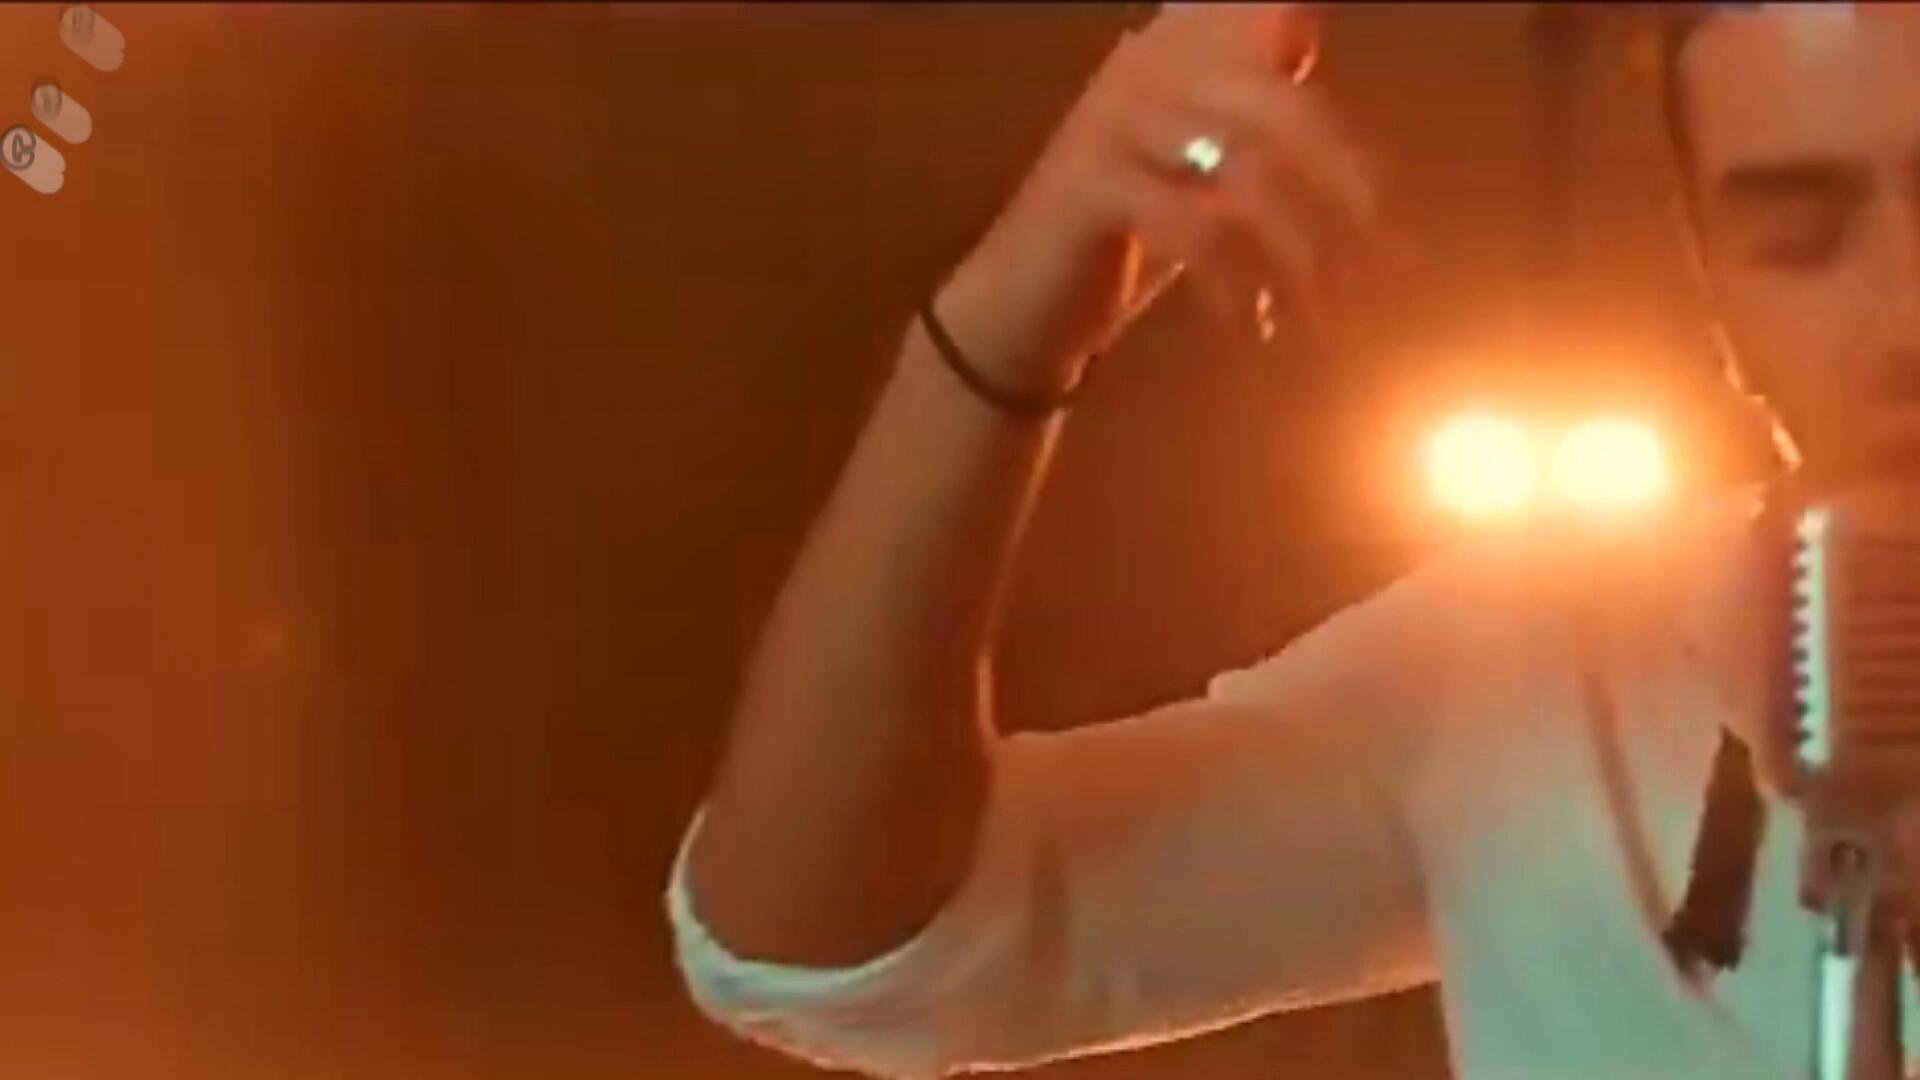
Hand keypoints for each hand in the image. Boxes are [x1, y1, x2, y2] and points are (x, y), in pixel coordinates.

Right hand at [938, 3, 1397, 394]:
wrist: (1016, 308)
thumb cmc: (1120, 242)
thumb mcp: (1198, 171)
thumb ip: (1251, 115)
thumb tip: (1307, 33)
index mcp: (1173, 50)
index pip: (1265, 17)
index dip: (1307, 35)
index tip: (1355, 104)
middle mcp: (1143, 66)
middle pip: (1281, 111)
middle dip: (1346, 189)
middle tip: (1390, 263)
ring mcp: (1112, 121)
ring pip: (1248, 182)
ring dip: (1302, 261)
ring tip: (1324, 317)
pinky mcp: (1090, 185)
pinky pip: (1197, 229)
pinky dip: (1238, 287)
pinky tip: (1251, 328)